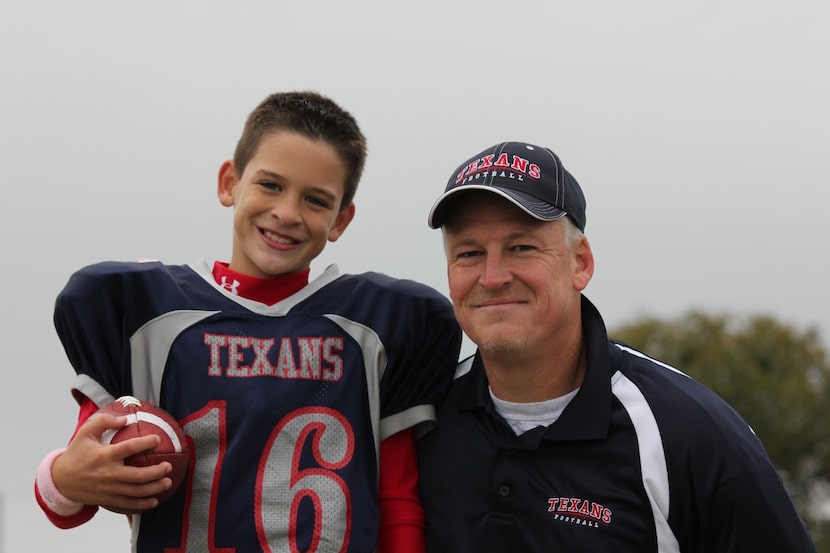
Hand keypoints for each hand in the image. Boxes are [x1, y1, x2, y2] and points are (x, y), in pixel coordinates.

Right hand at [52, 410, 173, 512]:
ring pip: (136, 492)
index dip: (146, 443)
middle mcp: (108, 474)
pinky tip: (154, 501)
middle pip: (138, 476)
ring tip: (167, 482)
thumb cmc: (76, 454)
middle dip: (157, 472)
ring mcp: (109, 489)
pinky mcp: (108, 500)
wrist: (59, 481)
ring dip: (155, 489)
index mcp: (105, 456)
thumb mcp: (84, 433)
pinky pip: (128, 505)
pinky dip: (143, 505)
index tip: (158, 439)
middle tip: (168, 466)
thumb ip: (104, 421)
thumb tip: (125, 418)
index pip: (129, 448)